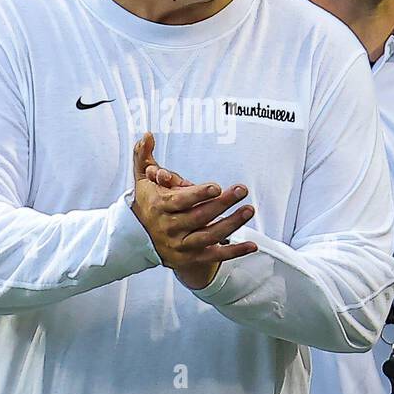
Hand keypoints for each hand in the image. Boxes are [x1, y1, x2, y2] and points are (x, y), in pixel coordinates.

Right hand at [130, 132, 256, 289]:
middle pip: (198, 217)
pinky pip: (215, 256)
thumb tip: (147, 135)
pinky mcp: (192, 258)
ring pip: (209, 236)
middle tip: (241, 190)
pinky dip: (234, 252)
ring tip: (249, 210)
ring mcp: (182, 245)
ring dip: (232, 224)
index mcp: (159, 207)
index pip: (179, 202)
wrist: (141, 239)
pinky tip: (252, 244)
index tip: (216, 186)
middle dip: (222, 204)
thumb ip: (143, 155)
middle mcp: (170, 229)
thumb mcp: (142, 178)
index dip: (198, 194)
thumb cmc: (148, 203)